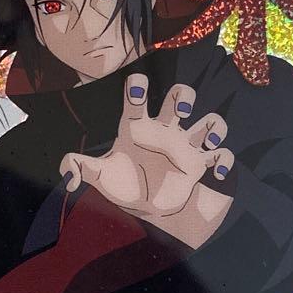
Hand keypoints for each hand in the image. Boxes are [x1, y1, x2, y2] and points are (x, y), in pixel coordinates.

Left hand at [59, 75, 233, 245]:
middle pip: (180, 97)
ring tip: (207, 140)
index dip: (138, 87)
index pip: (138, 99)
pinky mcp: (200, 164)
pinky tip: (217, 173)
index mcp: (138, 128)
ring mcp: (185, 146)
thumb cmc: (122, 183)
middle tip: (180, 109)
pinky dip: (225, 161)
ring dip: (214, 126)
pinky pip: (222, 155)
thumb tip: (67, 175)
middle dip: (184, 95)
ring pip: (210, 121)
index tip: (137, 85)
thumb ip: (80, 168)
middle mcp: (164, 130)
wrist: (145, 206)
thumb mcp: (100, 176)